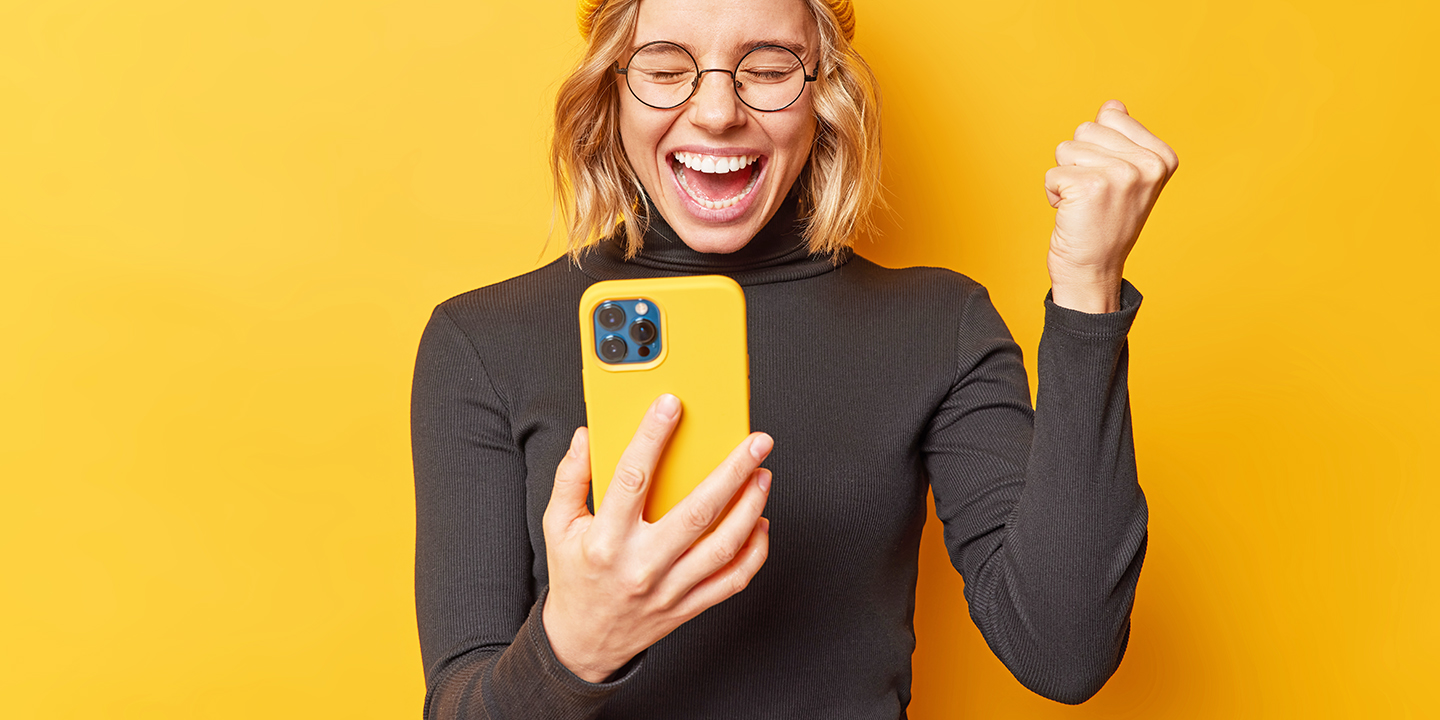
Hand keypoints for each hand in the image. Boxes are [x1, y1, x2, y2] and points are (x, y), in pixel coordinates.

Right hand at [541, 394, 772, 682]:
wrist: (582, 642)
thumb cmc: (575, 576)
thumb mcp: (557, 525)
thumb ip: (571, 477)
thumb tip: (587, 435)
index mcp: (606, 540)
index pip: (632, 478)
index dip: (652, 437)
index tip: (672, 405)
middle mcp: (642, 565)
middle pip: (697, 512)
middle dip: (733, 471)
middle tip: (756, 442)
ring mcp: (669, 589)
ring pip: (723, 546)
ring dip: (751, 508)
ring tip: (763, 476)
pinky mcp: (689, 607)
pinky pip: (732, 580)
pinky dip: (754, 552)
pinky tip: (760, 524)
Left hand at [1045, 99, 1178, 312]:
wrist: (1095, 270)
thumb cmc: (1105, 222)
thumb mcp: (1127, 176)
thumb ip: (1122, 138)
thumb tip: (1113, 105)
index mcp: (1162, 157)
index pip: (1111, 115)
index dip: (1098, 147)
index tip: (1111, 180)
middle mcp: (1147, 164)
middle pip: (1085, 129)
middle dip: (1079, 160)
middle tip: (1094, 195)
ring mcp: (1121, 175)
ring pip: (1066, 148)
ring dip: (1065, 177)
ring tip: (1084, 204)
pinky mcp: (1090, 187)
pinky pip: (1052, 173)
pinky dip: (1053, 193)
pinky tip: (1072, 213)